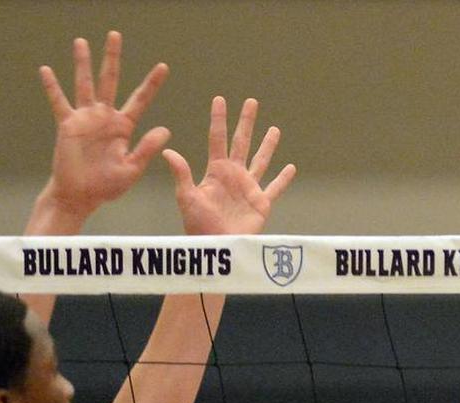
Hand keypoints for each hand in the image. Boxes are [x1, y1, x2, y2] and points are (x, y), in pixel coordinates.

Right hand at [39, 31, 170, 219]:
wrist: (80, 196)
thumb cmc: (106, 186)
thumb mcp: (132, 168)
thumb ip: (147, 148)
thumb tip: (166, 129)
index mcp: (124, 127)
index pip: (141, 99)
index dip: (152, 83)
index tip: (163, 66)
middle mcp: (105, 117)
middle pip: (110, 80)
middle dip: (112, 58)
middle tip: (115, 35)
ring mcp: (85, 119)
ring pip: (84, 84)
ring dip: (83, 63)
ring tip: (81, 42)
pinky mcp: (68, 125)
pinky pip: (59, 102)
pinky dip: (52, 87)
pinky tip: (46, 70)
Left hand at [164, 97, 296, 235]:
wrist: (216, 247)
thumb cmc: (198, 225)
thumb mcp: (187, 198)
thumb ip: (182, 174)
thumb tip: (168, 151)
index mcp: (216, 171)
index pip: (217, 139)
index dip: (219, 119)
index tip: (219, 99)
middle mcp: (233, 175)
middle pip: (242, 142)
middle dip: (246, 122)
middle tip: (251, 102)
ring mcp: (248, 188)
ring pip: (261, 160)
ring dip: (268, 145)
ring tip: (274, 129)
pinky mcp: (261, 203)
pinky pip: (275, 188)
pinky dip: (283, 179)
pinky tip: (291, 167)